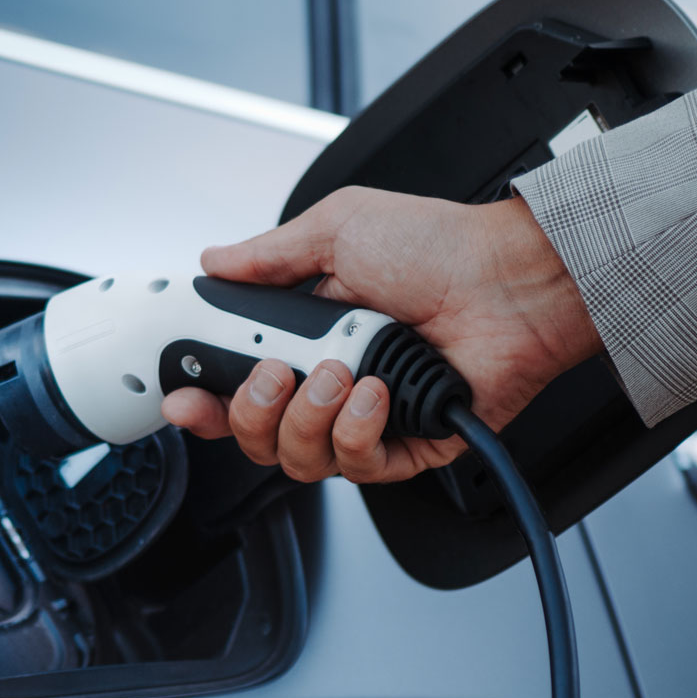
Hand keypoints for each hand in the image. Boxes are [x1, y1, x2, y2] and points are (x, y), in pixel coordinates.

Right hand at [161, 187, 601, 482]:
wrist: (511, 279)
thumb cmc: (441, 247)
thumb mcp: (338, 230)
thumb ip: (268, 255)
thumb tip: (217, 261)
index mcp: (306, 337)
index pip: (236, 388)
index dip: (205, 403)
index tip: (185, 399)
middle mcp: (331, 384)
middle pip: (257, 436)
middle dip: (251, 412)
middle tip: (275, 373)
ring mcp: (368, 419)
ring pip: (299, 459)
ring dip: (309, 416)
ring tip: (342, 372)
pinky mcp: (409, 446)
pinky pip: (358, 467)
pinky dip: (358, 431)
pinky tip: (376, 394)